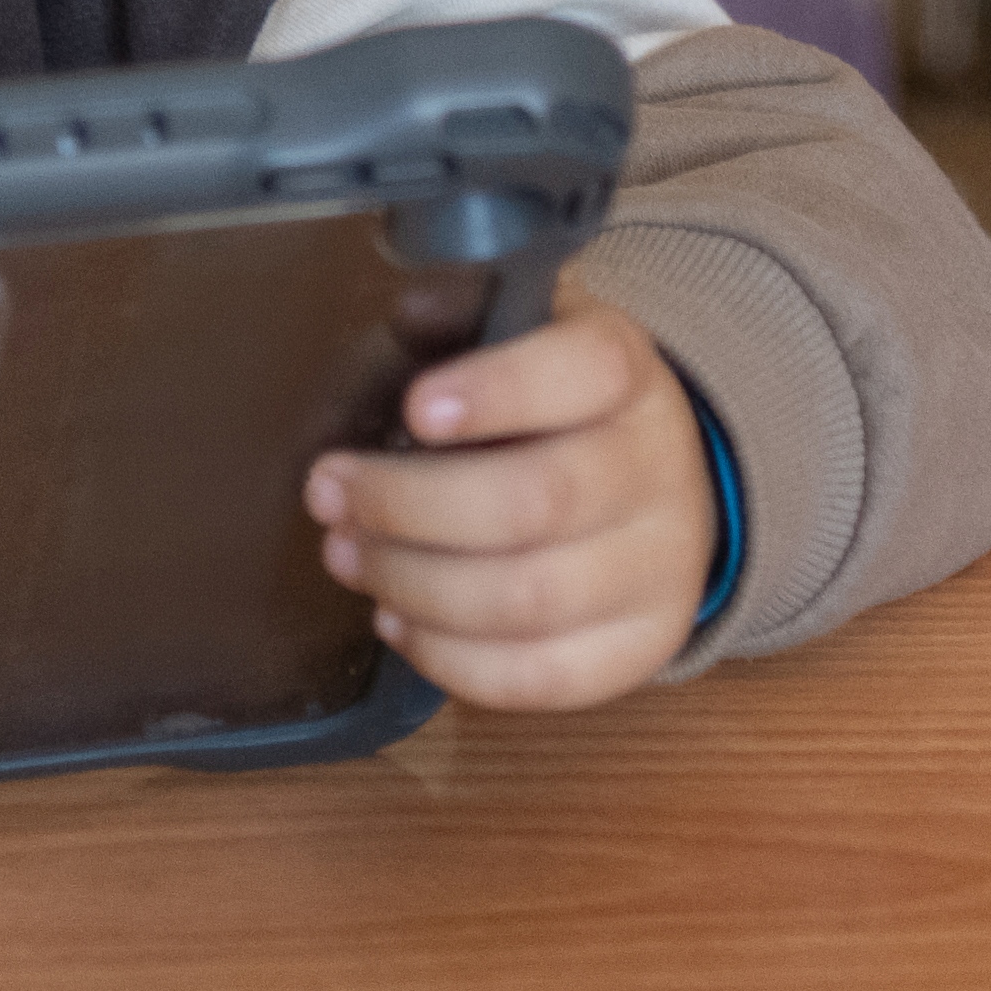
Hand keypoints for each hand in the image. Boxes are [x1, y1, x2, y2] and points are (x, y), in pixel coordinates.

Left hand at [305, 303, 714, 710]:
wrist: (660, 491)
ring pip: (527, 599)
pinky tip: (395, 620)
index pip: (589, 369)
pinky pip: (537, 677)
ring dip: (412, 584)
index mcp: (629, 373)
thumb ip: (467, 317)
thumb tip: (412, 312)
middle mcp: (658, 470)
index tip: (414, 408)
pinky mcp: (638, 648)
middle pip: (536, 501)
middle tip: (330, 493)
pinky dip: (447, 657)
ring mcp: (659, 570)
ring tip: (347, 555)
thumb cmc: (557, 411)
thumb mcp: (524, 339)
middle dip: (409, 504)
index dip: (501, 390)